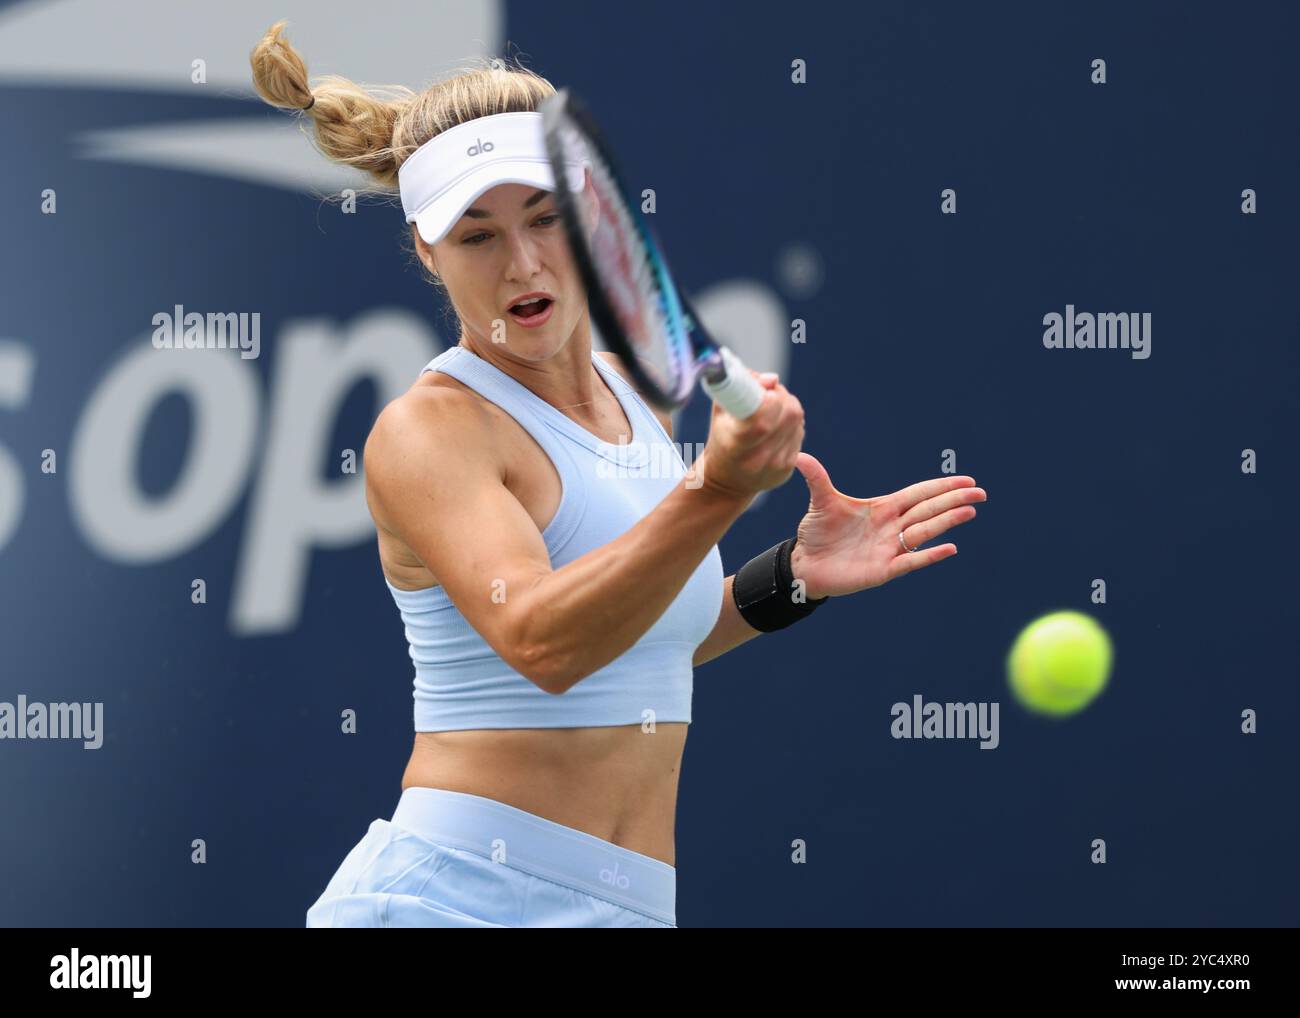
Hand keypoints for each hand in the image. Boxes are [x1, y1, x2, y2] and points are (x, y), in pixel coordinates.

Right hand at [694, 371, 803, 500]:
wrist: (726, 482)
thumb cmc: (721, 439)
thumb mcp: (721, 411)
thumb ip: (740, 387)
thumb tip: (772, 379)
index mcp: (736, 444)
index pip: (763, 419)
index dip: (770, 398)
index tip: (763, 391)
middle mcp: (757, 458)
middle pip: (788, 414)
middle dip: (781, 396)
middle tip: (768, 394)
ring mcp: (775, 465)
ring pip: (796, 420)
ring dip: (787, 407)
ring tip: (771, 408)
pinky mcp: (787, 467)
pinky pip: (799, 432)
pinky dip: (790, 423)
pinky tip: (777, 425)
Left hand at [788, 453, 986, 598]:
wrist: (806, 563)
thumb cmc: (817, 532)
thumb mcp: (821, 502)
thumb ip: (817, 479)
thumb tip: (800, 456)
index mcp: (883, 508)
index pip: (918, 494)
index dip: (941, 487)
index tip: (966, 480)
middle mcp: (892, 527)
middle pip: (928, 510)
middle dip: (953, 500)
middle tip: (980, 493)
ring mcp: (890, 548)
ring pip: (925, 532)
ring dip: (947, 521)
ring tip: (970, 511)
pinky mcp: (884, 570)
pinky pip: (911, 562)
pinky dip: (930, 555)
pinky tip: (950, 548)